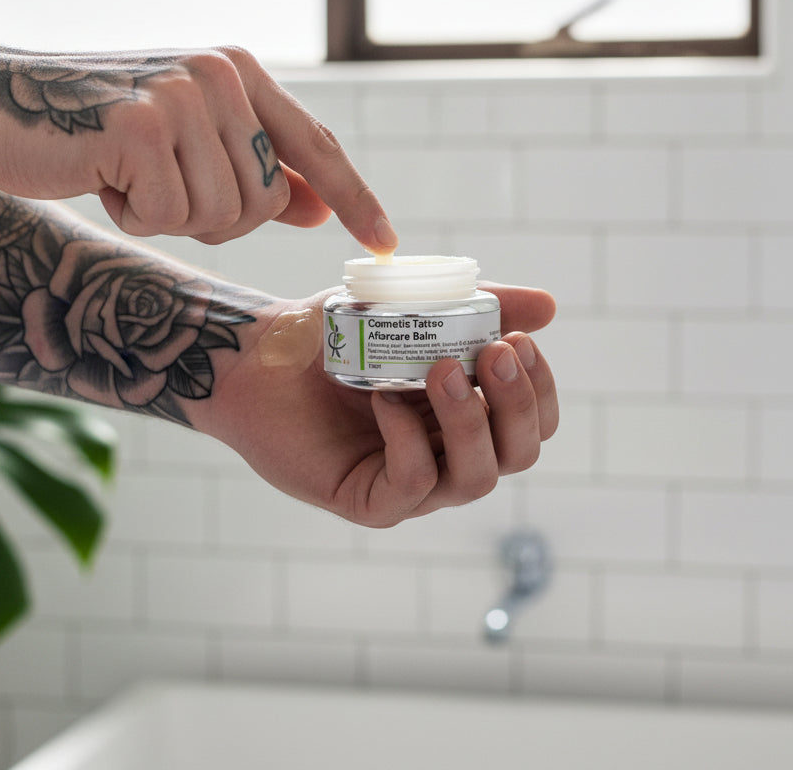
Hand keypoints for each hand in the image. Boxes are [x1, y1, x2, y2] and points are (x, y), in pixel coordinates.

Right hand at [0, 45, 396, 250]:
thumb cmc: (96, 130)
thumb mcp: (188, 141)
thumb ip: (254, 166)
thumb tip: (318, 207)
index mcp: (238, 71)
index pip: (315, 146)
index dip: (355, 198)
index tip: (387, 243)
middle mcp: (220, 74)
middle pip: (265, 202)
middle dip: (216, 218)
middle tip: (158, 185)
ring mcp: (182, 97)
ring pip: (222, 216)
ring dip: (172, 217)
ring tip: (128, 174)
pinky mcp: (143, 128)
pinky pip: (170, 217)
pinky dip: (135, 215)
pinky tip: (103, 176)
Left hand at [205, 283, 557, 527]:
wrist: (259, 354)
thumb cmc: (331, 334)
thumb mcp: (406, 308)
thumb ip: (474, 307)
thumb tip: (550, 308)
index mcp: (464, 415)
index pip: (533, 421)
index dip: (540, 387)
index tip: (520, 338)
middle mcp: (446, 454)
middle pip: (518, 454)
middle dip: (517, 404)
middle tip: (495, 351)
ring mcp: (409, 484)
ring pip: (474, 478)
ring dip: (469, 421)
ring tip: (442, 368)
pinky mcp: (368, 501)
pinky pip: (413, 483)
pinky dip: (409, 440)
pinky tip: (384, 400)